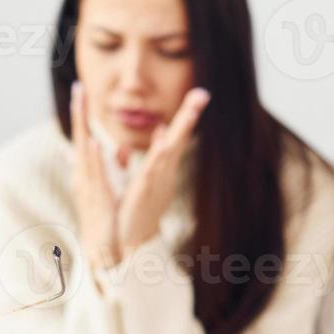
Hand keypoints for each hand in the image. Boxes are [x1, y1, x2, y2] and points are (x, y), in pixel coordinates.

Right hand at [69, 81, 122, 269]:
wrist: (104, 248)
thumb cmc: (108, 218)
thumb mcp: (111, 186)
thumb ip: (114, 165)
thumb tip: (116, 148)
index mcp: (87, 172)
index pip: (84, 137)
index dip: (82, 114)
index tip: (82, 90)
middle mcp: (83, 175)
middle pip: (79, 138)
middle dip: (78, 113)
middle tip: (78, 88)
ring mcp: (87, 186)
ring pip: (83, 151)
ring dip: (81, 128)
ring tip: (81, 105)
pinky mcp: (96, 197)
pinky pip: (93, 174)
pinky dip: (91, 158)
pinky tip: (91, 142)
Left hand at [116, 87, 208, 251]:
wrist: (132, 240)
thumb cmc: (140, 209)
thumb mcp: (149, 176)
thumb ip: (157, 154)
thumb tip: (162, 129)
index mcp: (163, 166)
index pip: (177, 136)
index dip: (187, 116)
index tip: (199, 95)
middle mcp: (165, 172)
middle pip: (179, 139)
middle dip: (189, 117)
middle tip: (202, 94)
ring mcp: (158, 181)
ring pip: (170, 151)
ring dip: (180, 130)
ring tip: (191, 110)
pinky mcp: (146, 191)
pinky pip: (153, 170)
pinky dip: (158, 155)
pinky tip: (164, 140)